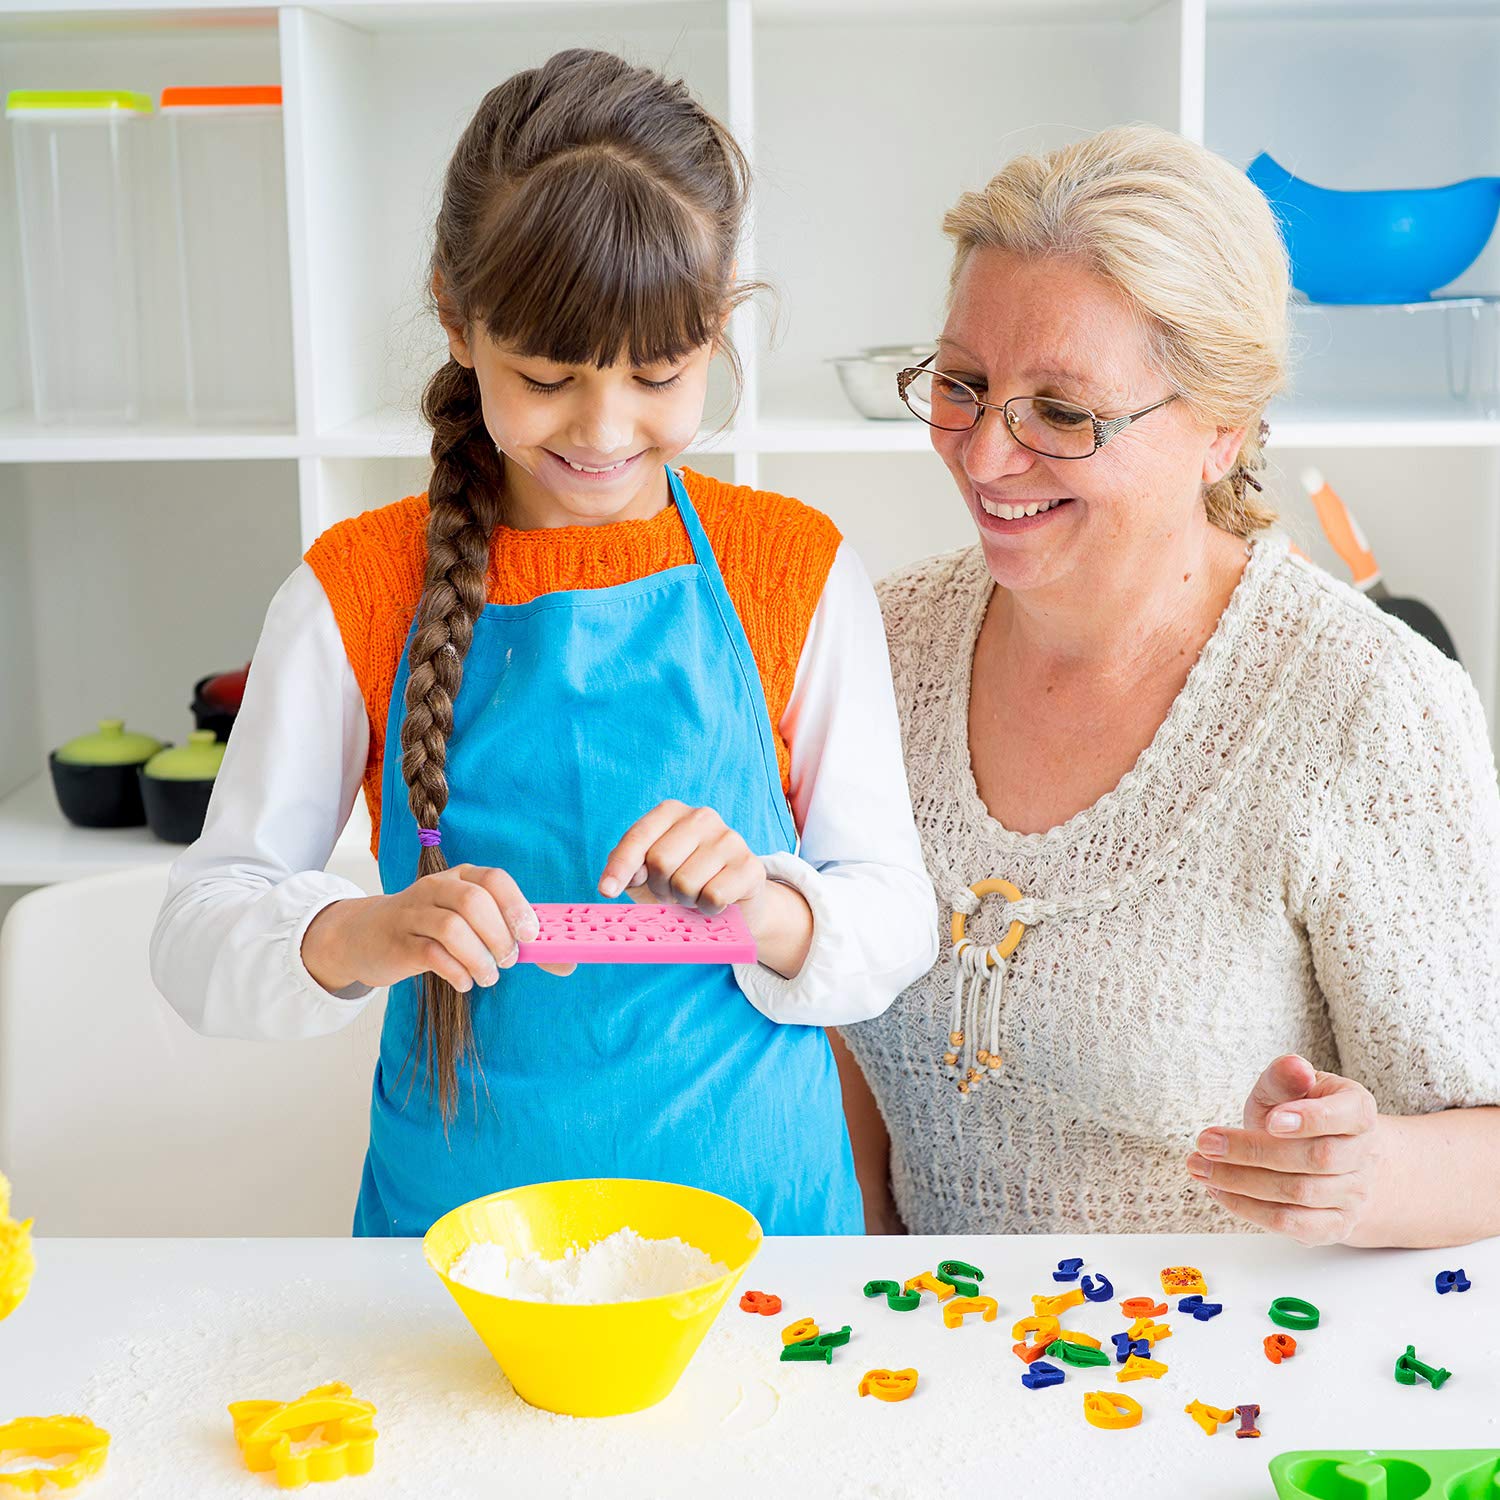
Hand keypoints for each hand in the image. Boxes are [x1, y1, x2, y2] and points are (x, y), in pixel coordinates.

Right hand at [302, 864, 574, 993]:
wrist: (366, 936)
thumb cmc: (431, 930)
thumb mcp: (469, 924)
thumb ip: (512, 939)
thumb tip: (566, 963)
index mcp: (461, 877)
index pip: (494, 879)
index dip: (516, 906)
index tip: (531, 936)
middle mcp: (436, 888)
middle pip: (473, 902)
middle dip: (498, 935)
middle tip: (509, 960)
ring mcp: (413, 913)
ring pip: (451, 927)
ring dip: (479, 957)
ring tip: (488, 976)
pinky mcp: (397, 942)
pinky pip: (430, 954)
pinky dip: (455, 971)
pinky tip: (465, 982)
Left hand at [599, 801, 767, 914]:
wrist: (734, 900)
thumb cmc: (683, 881)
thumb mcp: (647, 873)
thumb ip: (626, 868)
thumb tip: (612, 883)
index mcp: (671, 812)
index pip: (638, 838)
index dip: (620, 868)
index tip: (607, 891)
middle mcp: (701, 817)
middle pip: (660, 862)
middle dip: (661, 887)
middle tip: (673, 890)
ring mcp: (729, 838)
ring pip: (686, 883)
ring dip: (686, 900)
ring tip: (696, 893)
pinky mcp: (750, 865)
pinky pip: (714, 897)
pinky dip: (709, 909)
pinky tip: (715, 901)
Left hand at [1185, 1053, 1383, 1245]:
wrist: (1331, 1155)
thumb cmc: (1301, 1114)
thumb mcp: (1290, 1088)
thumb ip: (1285, 1077)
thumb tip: (1294, 1066)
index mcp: (1358, 1111)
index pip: (1346, 1116)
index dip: (1310, 1119)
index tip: (1270, 1120)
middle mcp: (1363, 1155)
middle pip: (1315, 1159)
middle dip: (1253, 1151)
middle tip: (1206, 1142)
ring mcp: (1353, 1194)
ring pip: (1299, 1194)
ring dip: (1241, 1181)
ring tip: (1200, 1166)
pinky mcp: (1334, 1225)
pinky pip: (1293, 1224)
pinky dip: (1251, 1209)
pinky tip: (1219, 1191)